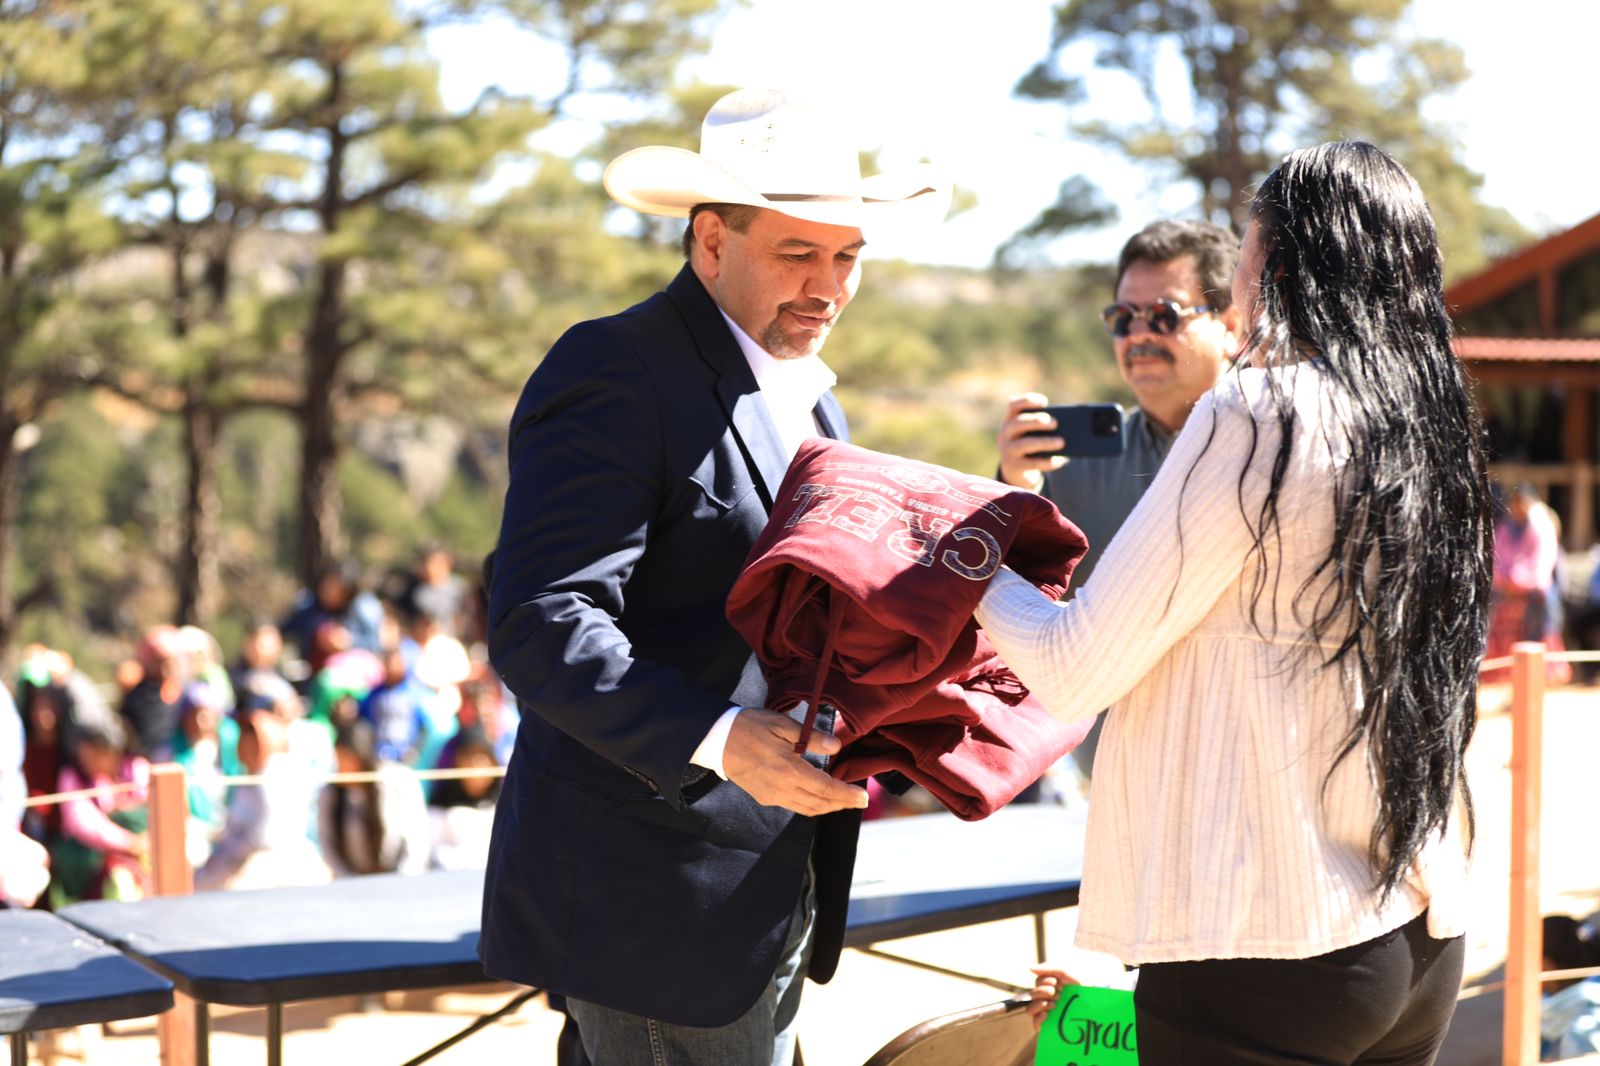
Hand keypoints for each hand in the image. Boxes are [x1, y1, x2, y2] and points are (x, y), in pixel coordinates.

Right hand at [722, 708, 867, 815]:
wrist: (716, 740)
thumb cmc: (750, 727)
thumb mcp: (782, 724)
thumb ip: (811, 738)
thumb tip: (836, 747)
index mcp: (789, 771)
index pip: (826, 789)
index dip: (846, 795)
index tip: (863, 798)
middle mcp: (782, 790)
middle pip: (819, 804)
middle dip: (841, 804)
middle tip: (859, 801)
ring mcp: (772, 796)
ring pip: (807, 809)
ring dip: (827, 806)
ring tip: (842, 799)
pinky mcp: (764, 797)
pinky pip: (794, 806)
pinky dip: (811, 804)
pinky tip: (817, 794)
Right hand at [998, 393, 1067, 490]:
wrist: (1016, 469)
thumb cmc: (1030, 443)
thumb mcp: (1032, 432)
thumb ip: (1043, 426)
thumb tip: (1066, 427)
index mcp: (1010, 420)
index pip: (1013, 405)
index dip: (1027, 401)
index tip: (1045, 402)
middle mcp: (1005, 433)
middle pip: (1018, 423)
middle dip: (1036, 421)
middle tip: (1055, 423)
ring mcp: (1007, 450)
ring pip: (1024, 444)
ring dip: (1044, 442)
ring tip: (1062, 442)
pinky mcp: (1013, 466)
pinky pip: (1031, 463)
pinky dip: (1046, 462)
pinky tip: (1059, 461)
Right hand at [1027, 965, 1080, 1029]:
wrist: (1093, 1006)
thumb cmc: (1080, 988)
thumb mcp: (1066, 974)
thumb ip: (1048, 969)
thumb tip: (1029, 968)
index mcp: (1048, 986)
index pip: (1037, 982)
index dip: (1045, 982)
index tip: (1059, 984)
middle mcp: (1045, 1000)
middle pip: (1032, 995)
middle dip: (1045, 991)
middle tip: (1058, 994)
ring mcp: (1046, 1013)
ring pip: (1030, 1009)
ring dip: (1041, 1003)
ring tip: (1055, 1004)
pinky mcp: (1048, 1025)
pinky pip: (1035, 1022)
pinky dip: (1039, 1017)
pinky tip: (1048, 1014)